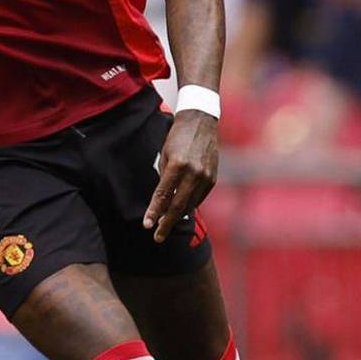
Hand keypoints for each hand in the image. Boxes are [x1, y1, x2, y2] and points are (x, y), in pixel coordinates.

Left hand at [144, 110, 218, 242]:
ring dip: (177, 217)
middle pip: (178, 206)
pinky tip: (180, 213)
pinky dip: (189, 206)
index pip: (163, 195)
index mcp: (178, 165)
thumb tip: (161, 201)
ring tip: (165, 226)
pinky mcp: (213, 179)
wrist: (201, 122)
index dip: (154, 212)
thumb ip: (164, 178)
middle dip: (166, 223)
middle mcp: (194, 173)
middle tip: (157, 237)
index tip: (147, 225)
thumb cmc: (177, 138)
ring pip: (190, 205)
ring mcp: (206, 177)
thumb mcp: (164, 155)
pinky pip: (199, 198)